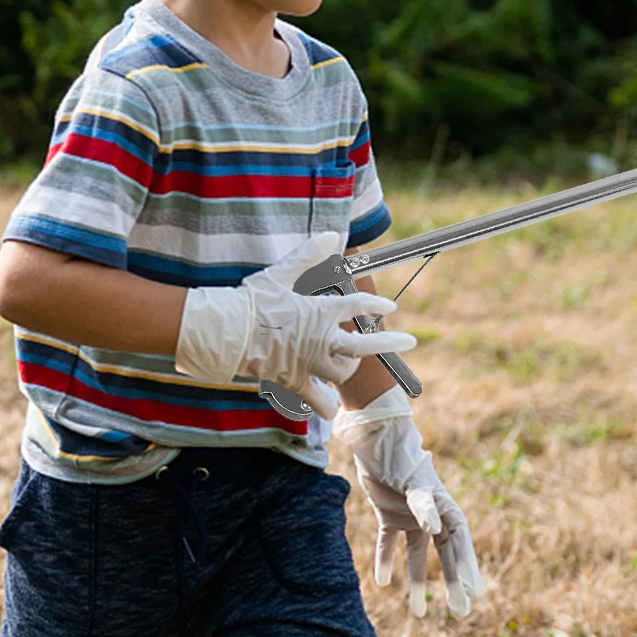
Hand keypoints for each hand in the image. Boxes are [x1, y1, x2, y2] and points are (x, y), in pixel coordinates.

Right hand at [175, 233, 416, 418]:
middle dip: (389, 342)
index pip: (357, 305)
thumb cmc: (253, 301)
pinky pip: (319, 402)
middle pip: (364, 345)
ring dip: (349, 366)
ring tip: (346, 359)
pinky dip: (325, 402)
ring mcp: (309, 364)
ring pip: (343, 372)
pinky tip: (326, 398)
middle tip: (411, 341)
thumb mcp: (281, 273)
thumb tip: (333, 234)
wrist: (225, 333)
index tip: (390, 306)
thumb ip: (309, 255)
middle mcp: (320, 340)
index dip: (375, 304)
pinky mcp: (294, 382)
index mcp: (320, 312)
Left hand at [335, 389, 483, 616]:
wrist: (374, 438)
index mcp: (443, 505)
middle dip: (452, 582)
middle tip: (461, 612)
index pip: (460, 541)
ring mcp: (410, 516)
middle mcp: (431, 514)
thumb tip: (436, 528)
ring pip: (418, 555)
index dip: (467, 565)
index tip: (473, 591)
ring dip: (418, 581)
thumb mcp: (413, 480)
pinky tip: (381, 582)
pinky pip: (390, 543)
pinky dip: (386, 560)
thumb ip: (424, 503)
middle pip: (445, 554)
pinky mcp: (389, 515)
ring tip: (417, 613)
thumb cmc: (399, 456)